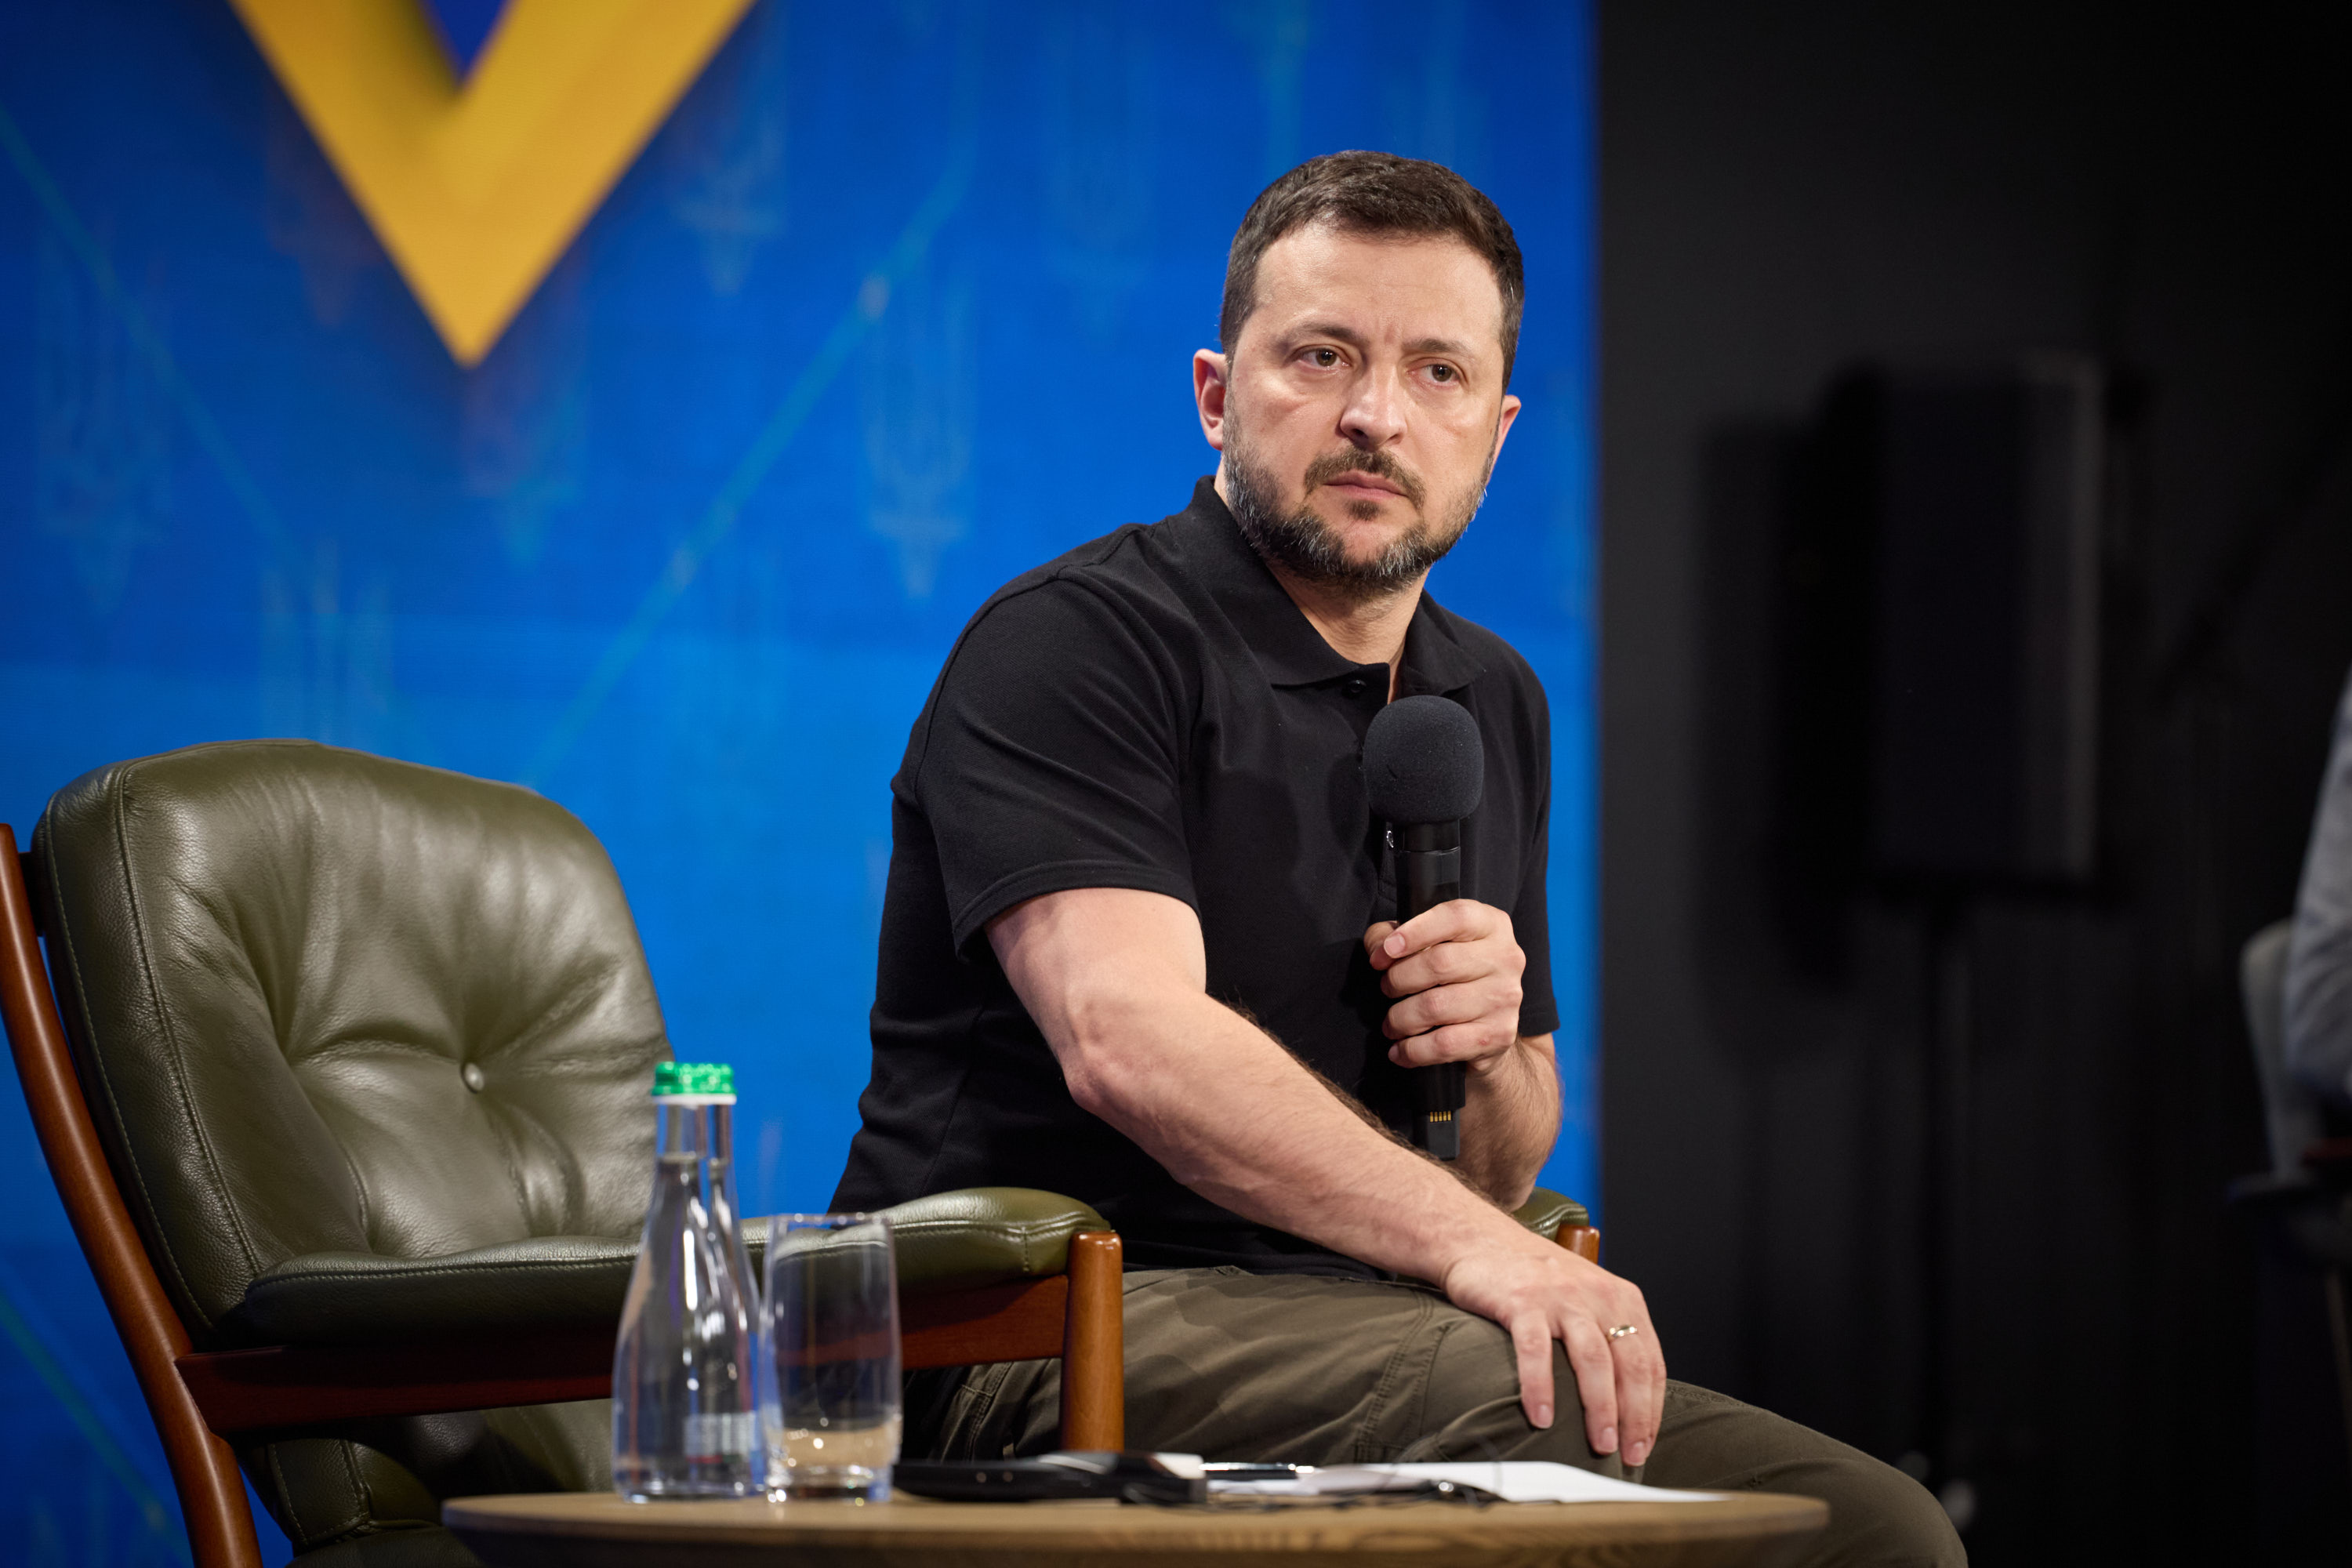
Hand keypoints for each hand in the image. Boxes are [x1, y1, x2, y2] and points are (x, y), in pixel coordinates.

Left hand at [1364, 899, 1525, 1070]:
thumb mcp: (1426, 944)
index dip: (1415, 932)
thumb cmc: (1452, 976)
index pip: (1455, 917)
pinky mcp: (1498, 1035)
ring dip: (1401, 1018)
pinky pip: (1444, 1044)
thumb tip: (1377, 950)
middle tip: (1387, 989)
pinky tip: (1400, 1050)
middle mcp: (1505, 958)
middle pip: (1439, 963)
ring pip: (1436, 1007)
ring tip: (1391, 1023)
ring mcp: (1505, 998)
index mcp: (1491, 925)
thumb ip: (1393, 935)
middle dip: (1399, 979)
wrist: (1489, 1027)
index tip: (1386, 952)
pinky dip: (1413, 1050)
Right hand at [1441, 1228, 1666, 1464]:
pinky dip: (1541, 1387)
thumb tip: (1622, 1399)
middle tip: (1629, 1454)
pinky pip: (1536, 1351)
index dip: (1651, 1408)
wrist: (1479, 1238)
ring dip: (1600, 1408)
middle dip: (1634, 1416)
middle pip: (1629, 1364)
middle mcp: (1596, 1295)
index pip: (1650, 1361)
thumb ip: (1605, 1333)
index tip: (1644, 1443)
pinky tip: (1542, 1418)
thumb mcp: (1584, 1295)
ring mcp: (1559, 1296)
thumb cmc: (1532, 1277)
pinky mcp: (1522, 1301)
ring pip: (1592, 1360)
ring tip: (1600, 1445)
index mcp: (1620, 1297)